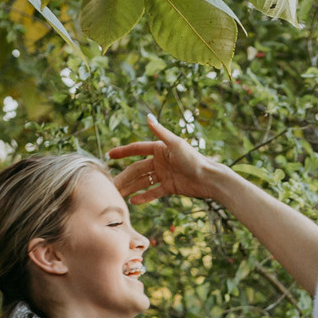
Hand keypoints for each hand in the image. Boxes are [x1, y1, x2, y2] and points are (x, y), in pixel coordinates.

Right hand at [109, 113, 227, 204]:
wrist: (208, 178)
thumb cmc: (194, 159)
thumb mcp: (175, 144)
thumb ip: (160, 131)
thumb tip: (148, 116)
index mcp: (159, 149)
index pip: (137, 149)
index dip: (123, 152)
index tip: (109, 155)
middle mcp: (160, 161)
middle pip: (137, 169)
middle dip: (124, 177)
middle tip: (111, 185)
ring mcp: (164, 175)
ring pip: (143, 182)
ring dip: (131, 188)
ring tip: (118, 195)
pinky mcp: (169, 187)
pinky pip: (153, 192)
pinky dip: (144, 197)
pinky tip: (133, 202)